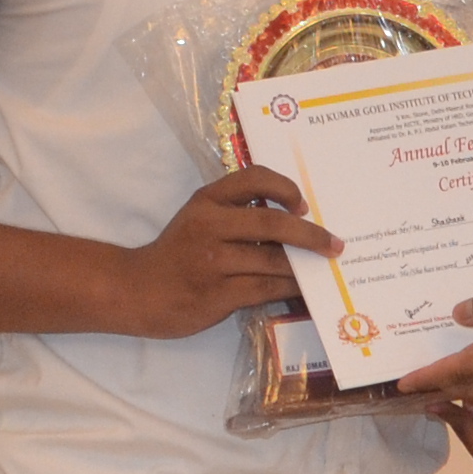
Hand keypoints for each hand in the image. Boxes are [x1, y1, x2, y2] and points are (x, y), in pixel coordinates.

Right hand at [111, 166, 339, 336]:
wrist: (137, 291)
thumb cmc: (176, 254)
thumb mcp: (199, 219)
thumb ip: (235, 212)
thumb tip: (293, 218)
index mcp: (207, 201)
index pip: (253, 178)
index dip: (284, 187)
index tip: (302, 204)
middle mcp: (210, 226)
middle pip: (272, 223)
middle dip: (310, 234)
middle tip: (335, 243)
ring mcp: (213, 262)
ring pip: (273, 261)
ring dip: (304, 266)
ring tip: (325, 268)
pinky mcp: (217, 295)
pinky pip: (265, 289)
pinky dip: (289, 289)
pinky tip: (304, 290)